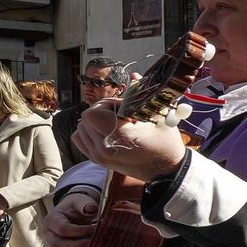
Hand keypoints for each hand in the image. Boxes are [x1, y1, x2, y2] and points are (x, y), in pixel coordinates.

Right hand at [44, 192, 101, 246]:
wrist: (73, 212)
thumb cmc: (76, 206)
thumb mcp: (79, 201)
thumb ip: (85, 204)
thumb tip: (92, 209)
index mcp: (52, 220)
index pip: (63, 229)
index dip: (80, 231)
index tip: (96, 228)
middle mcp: (49, 234)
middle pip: (57, 245)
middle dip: (78, 246)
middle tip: (95, 242)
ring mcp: (54, 245)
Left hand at [72, 99, 186, 181]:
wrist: (166, 170)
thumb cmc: (165, 142)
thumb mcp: (158, 116)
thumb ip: (140, 96)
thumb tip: (134, 76)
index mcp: (119, 136)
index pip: (92, 113)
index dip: (106, 105)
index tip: (121, 108)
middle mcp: (104, 148)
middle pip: (86, 118)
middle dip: (101, 112)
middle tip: (120, 116)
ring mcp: (99, 156)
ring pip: (81, 127)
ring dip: (94, 122)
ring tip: (113, 125)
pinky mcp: (97, 160)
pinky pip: (80, 138)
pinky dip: (88, 132)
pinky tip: (104, 133)